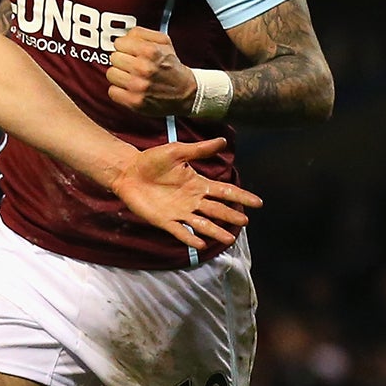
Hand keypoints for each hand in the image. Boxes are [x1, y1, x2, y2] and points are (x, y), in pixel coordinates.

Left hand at [106, 26, 197, 117]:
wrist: (185, 92)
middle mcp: (143, 69)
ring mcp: (138, 86)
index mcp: (150, 52)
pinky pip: (112, 91)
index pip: (119, 43)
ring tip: (131, 76)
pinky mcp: (134, 101)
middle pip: (114, 58)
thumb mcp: (164, 42)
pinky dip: (119, 90)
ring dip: (119, 74)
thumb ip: (141, 33)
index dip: (124, 46)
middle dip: (122, 60)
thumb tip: (124, 36)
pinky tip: (130, 88)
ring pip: (111, 74)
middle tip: (132, 64)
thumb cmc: (171, 66)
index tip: (130, 51)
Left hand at [111, 137, 262, 250]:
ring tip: (229, 239)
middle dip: (230, 215)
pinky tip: (201, 245)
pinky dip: (190, 238)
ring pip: (202, 223)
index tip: (258, 203)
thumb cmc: (151, 161)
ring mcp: (179, 212)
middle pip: (216, 210)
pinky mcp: (164, 220)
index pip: (224, 191)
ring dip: (215, 231)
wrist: (127, 171)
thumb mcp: (177, 151)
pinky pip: (179, 231)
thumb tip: (223, 140)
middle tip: (245, 221)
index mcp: (198, 184)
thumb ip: (200, 149)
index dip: (241, 196)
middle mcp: (192, 200)